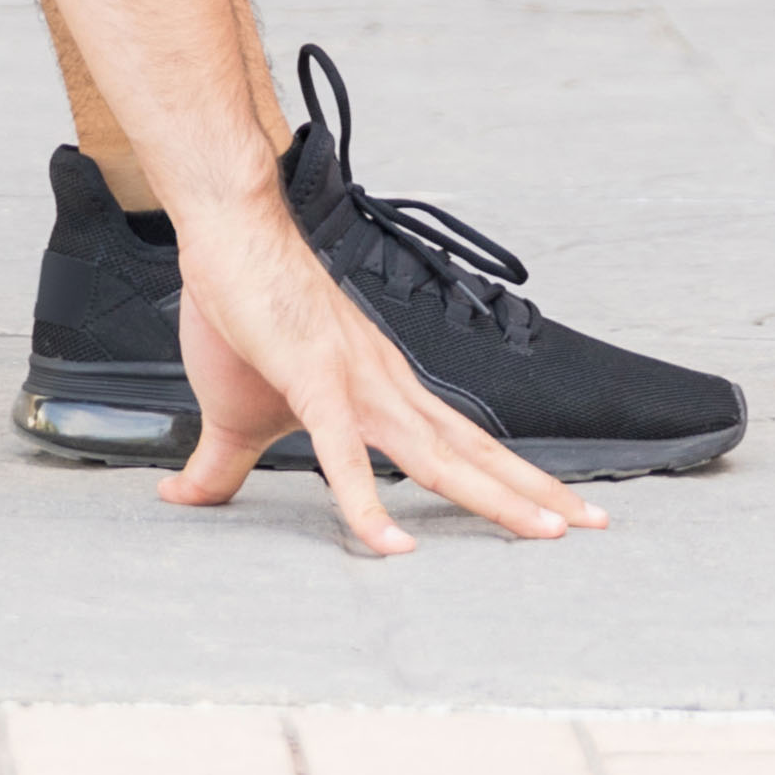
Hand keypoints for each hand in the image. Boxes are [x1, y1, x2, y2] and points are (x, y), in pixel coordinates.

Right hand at [160, 215, 604, 555]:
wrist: (228, 230)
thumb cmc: (238, 307)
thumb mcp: (233, 411)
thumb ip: (221, 467)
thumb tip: (181, 500)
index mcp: (381, 389)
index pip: (460, 443)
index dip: (509, 476)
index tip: (556, 507)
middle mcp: (386, 387)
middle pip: (472, 453)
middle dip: (533, 492)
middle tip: (593, 527)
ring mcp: (357, 384)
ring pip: (438, 455)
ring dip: (495, 496)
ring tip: (545, 532)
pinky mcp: (312, 382)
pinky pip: (344, 454)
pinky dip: (368, 502)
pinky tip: (390, 544)